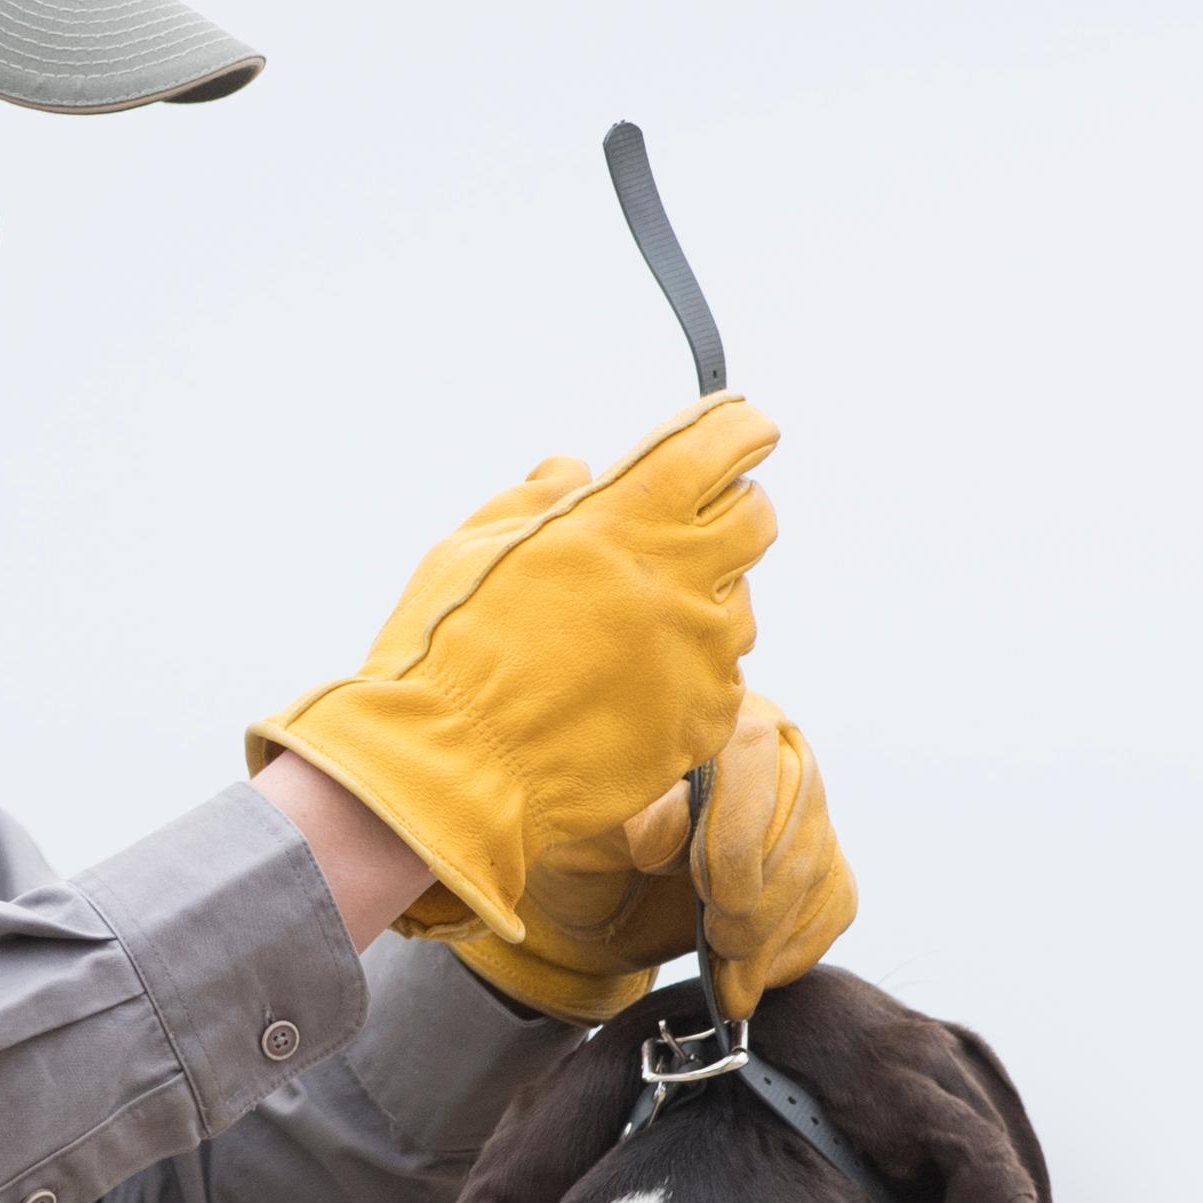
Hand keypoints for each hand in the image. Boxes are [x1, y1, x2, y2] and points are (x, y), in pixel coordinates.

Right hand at [247, 395, 776, 947]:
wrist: (451, 773)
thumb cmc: (447, 655)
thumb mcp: (470, 547)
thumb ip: (536, 499)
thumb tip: (574, 470)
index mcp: (622, 520)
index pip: (720, 444)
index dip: (737, 428)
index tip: (740, 428)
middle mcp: (676, 580)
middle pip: (755, 518)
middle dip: (731, 509)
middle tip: (684, 527)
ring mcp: (698, 655)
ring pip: (736, 606)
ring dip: (698, 602)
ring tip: (627, 631)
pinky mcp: (703, 720)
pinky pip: (718, 678)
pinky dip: (685, 673)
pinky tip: (625, 689)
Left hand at [408, 691, 856, 1021]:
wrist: (601, 899)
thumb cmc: (585, 853)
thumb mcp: (583, 833)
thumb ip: (624, 820)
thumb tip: (671, 826)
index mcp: (706, 723)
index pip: (751, 756)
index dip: (740, 830)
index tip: (716, 897)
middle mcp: (768, 750)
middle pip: (796, 818)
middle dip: (763, 896)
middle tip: (723, 944)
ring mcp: (799, 805)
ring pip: (816, 865)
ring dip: (775, 933)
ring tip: (732, 980)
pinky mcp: (815, 858)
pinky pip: (833, 900)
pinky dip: (797, 948)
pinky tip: (754, 977)